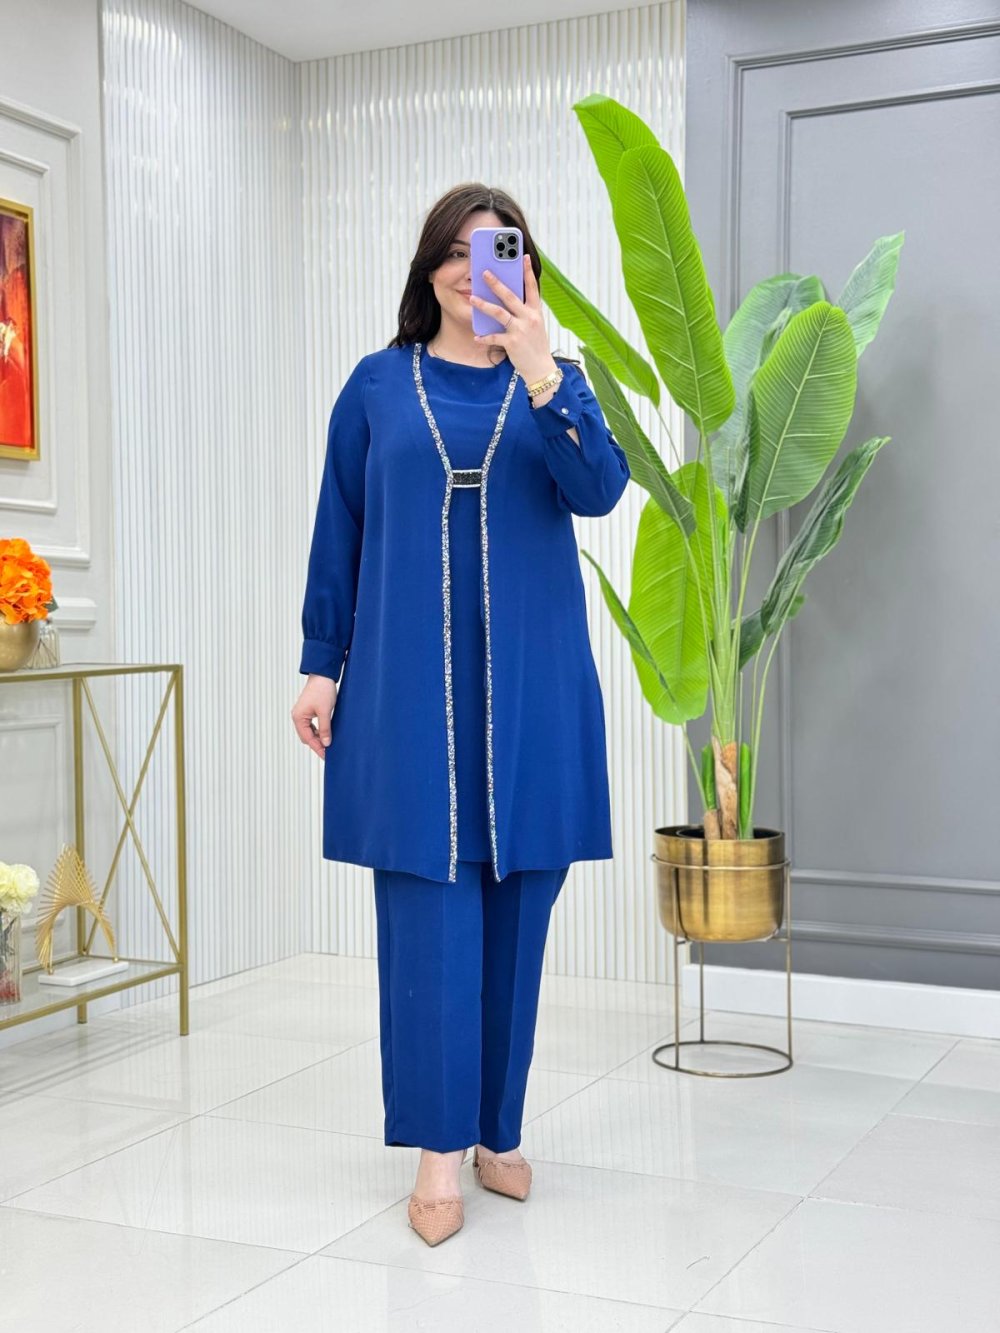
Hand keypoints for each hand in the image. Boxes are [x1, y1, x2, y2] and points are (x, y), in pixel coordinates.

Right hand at [291, 674, 336, 758]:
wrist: (323, 675)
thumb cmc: (322, 691)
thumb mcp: (325, 711)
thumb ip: (325, 728)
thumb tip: (326, 743)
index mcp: (298, 717)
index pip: (307, 738)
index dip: (317, 748)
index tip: (326, 756)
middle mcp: (298, 716)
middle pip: (306, 737)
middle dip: (317, 744)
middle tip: (329, 752)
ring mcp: (302, 714)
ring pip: (309, 732)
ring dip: (318, 738)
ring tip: (329, 744)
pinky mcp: (308, 711)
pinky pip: (311, 726)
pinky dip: (318, 731)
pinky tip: (326, 734)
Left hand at [471, 255, 555, 384]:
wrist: (541, 369)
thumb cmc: (536, 345)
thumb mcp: (535, 325)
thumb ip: (524, 312)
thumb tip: (507, 300)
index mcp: (535, 312)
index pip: (532, 288)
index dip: (527, 272)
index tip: (523, 256)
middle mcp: (529, 318)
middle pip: (510, 296)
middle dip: (496, 284)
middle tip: (484, 272)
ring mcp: (520, 330)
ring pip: (499, 313)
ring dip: (484, 305)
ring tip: (472, 298)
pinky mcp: (512, 343)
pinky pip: (494, 337)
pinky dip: (484, 337)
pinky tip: (476, 336)